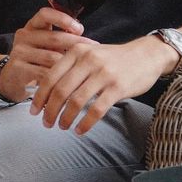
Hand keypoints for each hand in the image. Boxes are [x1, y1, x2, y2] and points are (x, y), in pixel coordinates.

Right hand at [0, 7, 96, 101]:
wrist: (10, 78)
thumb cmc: (35, 59)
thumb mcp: (45, 45)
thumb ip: (61, 38)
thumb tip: (85, 38)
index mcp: (32, 26)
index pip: (45, 14)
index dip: (63, 19)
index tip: (80, 28)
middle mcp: (24, 36)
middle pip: (54, 37)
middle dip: (76, 44)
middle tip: (92, 50)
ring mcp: (19, 52)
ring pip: (51, 57)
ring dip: (69, 63)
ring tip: (83, 67)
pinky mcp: (17, 68)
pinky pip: (43, 73)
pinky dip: (58, 78)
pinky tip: (68, 80)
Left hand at [29, 35, 175, 133]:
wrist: (147, 55)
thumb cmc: (115, 58)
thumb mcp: (90, 53)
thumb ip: (71, 66)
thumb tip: (46, 89)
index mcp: (78, 51)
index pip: (51, 76)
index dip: (40, 97)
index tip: (34, 111)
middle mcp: (89, 60)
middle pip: (60, 91)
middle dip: (50, 111)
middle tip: (47, 123)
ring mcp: (104, 74)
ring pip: (76, 102)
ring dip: (66, 118)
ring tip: (62, 126)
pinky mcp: (118, 87)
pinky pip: (96, 110)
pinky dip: (85, 123)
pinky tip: (80, 130)